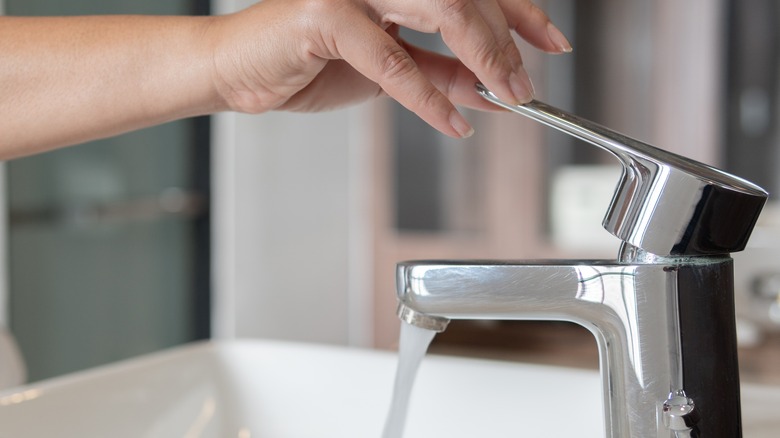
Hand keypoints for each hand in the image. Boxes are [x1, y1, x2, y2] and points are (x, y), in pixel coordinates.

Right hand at [208, 0, 570, 137]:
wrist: (240, 72)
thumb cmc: (307, 62)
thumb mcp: (391, 72)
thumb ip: (441, 74)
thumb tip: (492, 90)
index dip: (519, 13)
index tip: (550, 43)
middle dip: (507, 41)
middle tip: (526, 85)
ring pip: (443, 7)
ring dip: (483, 55)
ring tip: (506, 95)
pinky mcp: (326, 15)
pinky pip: (393, 58)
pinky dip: (428, 95)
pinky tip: (452, 122)